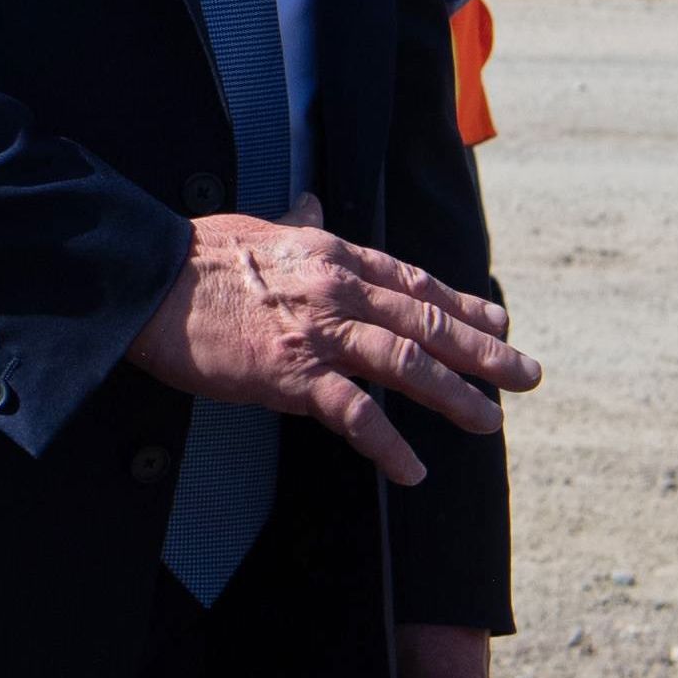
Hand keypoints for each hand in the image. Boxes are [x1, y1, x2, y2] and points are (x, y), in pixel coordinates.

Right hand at [121, 194, 541, 483]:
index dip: (461, 304)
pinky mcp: (292, 376)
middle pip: (427, 322)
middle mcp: (337, 289)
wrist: (150, 283)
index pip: (413, 281)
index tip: (498, 321)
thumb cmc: (195, 257)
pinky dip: (389, 446)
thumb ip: (295, 224)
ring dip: (456, 396)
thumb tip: (312, 208)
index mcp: (331, 253)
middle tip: (527, 375)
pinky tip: (413, 470)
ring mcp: (319, 333)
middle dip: (484, 352)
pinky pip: (355, 415)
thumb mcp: (256, 226)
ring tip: (489, 421)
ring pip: (407, 365)